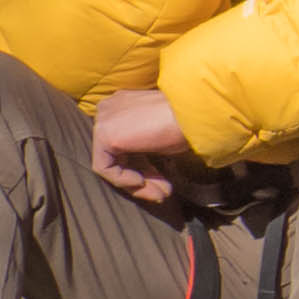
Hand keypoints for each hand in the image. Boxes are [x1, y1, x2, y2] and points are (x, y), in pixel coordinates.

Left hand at [85, 88, 192, 206]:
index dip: (145, 168)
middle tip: (163, 193)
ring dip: (137, 185)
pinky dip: (123, 180)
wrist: (193, 114)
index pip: (125, 144)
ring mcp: (104, 120)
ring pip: (112, 163)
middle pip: (118, 155)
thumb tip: (145, 176)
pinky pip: (105, 168)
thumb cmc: (186, 122)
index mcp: (124, 104)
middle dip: (143, 178)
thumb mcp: (162, 138)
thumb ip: (147, 150)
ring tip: (160, 195)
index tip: (164, 183)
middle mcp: (109, 109)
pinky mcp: (104, 134)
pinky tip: (141, 182)